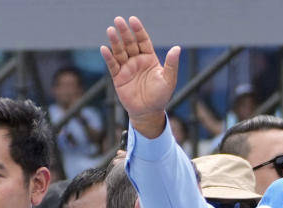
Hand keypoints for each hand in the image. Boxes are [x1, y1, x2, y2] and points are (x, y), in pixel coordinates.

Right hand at [101, 16, 179, 137]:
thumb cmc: (160, 96)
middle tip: (118, 20)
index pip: (143, 40)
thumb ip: (171, 64)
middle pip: (129, 43)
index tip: (133, 20)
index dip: (138, 30)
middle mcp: (137, 61)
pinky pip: (112, 65)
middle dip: (124, 32)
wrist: (148, 112)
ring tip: (110, 30)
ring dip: (114, 41)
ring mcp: (126, 68)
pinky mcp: (118, 78)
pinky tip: (104, 49)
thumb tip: (177, 48)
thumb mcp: (169, 80)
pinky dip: (108, 57)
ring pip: (119, 52)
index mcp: (149, 58)